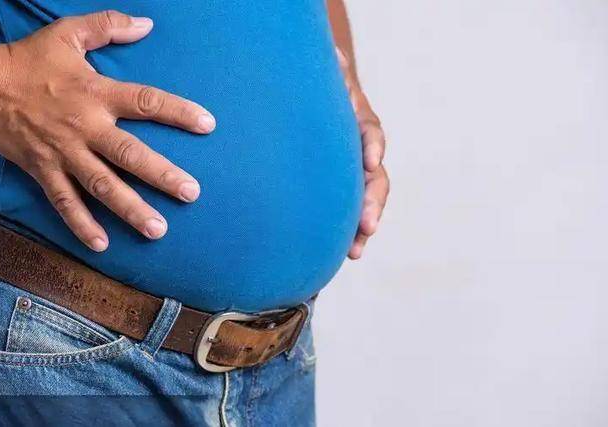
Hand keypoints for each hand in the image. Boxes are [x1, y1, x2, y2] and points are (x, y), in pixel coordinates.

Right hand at [0, 11, 215, 251]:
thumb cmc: (30, 59)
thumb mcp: (69, 32)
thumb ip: (109, 26)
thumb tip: (147, 24)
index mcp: (96, 92)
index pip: (146, 102)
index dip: (178, 112)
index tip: (208, 125)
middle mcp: (84, 126)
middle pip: (129, 154)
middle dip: (161, 175)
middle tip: (190, 193)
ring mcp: (63, 153)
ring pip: (101, 185)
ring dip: (130, 208)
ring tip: (157, 230)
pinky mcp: (42, 170)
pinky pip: (64, 202)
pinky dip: (81, 224)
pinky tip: (102, 244)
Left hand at [336, 48, 389, 259]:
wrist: (321, 108)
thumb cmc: (322, 93)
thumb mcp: (327, 77)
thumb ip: (332, 71)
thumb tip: (334, 58)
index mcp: (360, 123)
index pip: (371, 133)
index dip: (372, 147)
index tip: (370, 162)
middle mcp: (364, 152)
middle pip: (376, 177)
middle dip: (372, 202)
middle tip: (368, 225)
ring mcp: (356, 174)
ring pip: (367, 201)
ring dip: (364, 225)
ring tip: (356, 251)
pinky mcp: (344, 190)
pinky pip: (351, 211)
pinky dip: (350, 232)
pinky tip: (345, 253)